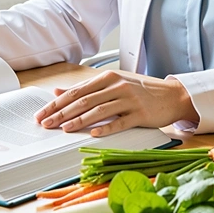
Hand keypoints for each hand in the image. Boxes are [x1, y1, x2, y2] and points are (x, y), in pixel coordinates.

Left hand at [33, 70, 199, 136]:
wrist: (171, 96)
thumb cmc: (140, 91)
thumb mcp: (112, 85)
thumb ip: (85, 89)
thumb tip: (58, 92)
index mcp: (108, 78)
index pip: (76, 91)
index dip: (57, 104)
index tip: (42, 114)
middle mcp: (117, 86)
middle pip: (84, 100)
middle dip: (62, 113)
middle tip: (46, 124)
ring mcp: (129, 100)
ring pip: (99, 110)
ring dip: (79, 121)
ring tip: (64, 129)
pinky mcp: (140, 114)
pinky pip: (120, 121)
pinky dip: (106, 128)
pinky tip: (94, 134)